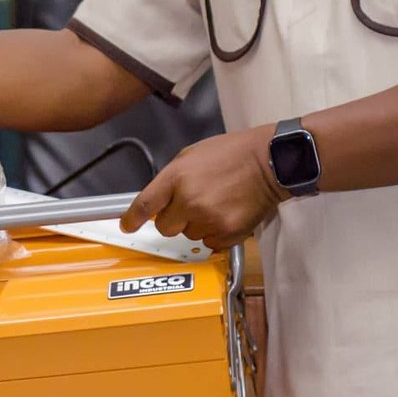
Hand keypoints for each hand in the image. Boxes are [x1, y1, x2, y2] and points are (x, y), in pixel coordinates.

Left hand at [119, 126, 286, 249]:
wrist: (270, 162)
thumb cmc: (233, 153)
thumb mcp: (193, 154)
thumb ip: (173, 178)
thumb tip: (161, 199)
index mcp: (177, 177)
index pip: (144, 205)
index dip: (132, 219)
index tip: (127, 226)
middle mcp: (189, 201)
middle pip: (165, 228)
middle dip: (173, 220)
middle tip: (190, 206)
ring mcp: (208, 220)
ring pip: (189, 236)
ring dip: (197, 225)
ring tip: (216, 204)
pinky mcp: (226, 234)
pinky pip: (210, 243)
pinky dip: (215, 233)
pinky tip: (227, 214)